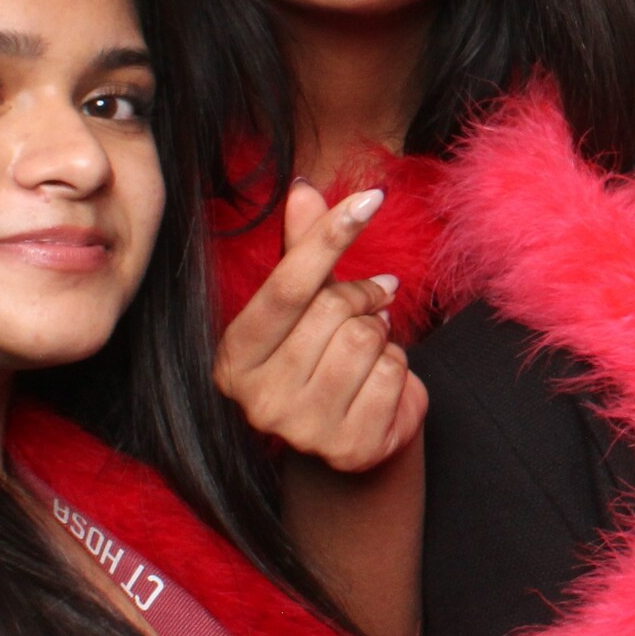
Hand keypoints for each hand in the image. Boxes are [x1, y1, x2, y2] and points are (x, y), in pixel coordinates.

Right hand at [216, 181, 427, 471]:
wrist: (349, 437)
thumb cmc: (321, 359)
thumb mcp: (305, 305)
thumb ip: (302, 250)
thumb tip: (301, 187)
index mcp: (236, 356)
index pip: (288, 286)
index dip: (330, 237)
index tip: (370, 198)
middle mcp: (258, 399)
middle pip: (333, 311)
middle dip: (363, 298)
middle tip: (369, 305)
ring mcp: (302, 430)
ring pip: (365, 340)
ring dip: (381, 335)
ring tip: (368, 349)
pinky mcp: (349, 448)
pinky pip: (393, 373)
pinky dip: (398, 367)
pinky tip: (379, 382)